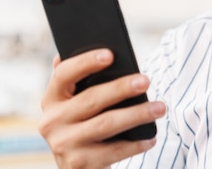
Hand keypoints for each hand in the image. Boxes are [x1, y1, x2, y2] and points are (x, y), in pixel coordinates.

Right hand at [38, 49, 166, 168]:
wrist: (79, 167)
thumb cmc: (87, 123)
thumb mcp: (79, 103)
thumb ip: (86, 81)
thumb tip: (108, 54)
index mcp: (51, 99)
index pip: (63, 74)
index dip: (85, 62)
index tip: (110, 54)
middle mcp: (51, 121)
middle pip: (91, 99)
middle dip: (121, 88)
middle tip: (146, 81)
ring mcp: (63, 144)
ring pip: (106, 124)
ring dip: (137, 114)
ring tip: (160, 107)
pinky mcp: (78, 164)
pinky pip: (113, 151)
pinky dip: (136, 144)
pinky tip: (151, 137)